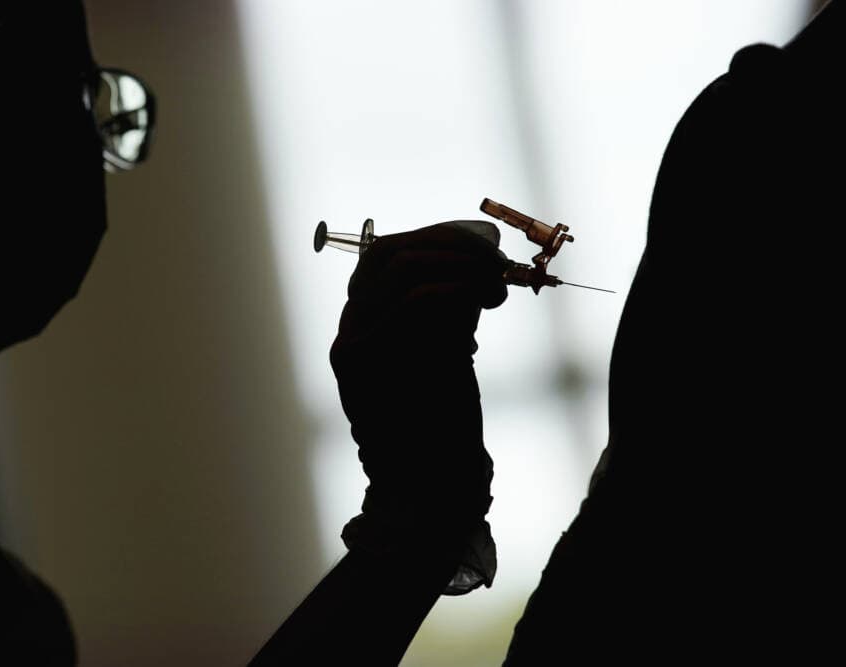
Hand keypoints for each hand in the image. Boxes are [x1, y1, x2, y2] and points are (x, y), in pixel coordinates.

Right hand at [330, 220, 506, 590]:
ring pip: (402, 271)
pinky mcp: (365, 364)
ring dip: (461, 266)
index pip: (386, 254)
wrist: (433, 485)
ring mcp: (351, 345)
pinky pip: (413, 303)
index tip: (485, 248)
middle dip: (453, 247)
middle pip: (390, 254)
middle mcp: (348, 329)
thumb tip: (478, 258)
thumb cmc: (445, 420)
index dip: (437, 239)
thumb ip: (450, 307)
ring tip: (497, 285)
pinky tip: (484, 298)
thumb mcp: (448, 350)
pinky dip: (457, 289)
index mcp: (364, 322)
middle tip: (497, 264)